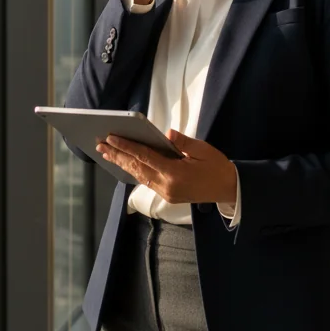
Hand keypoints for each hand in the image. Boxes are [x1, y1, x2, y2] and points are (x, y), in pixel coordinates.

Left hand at [95, 129, 236, 204]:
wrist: (229, 189)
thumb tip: (165, 134)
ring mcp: (165, 193)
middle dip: (117, 155)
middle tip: (100, 145)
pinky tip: (124, 164)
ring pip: (138, 176)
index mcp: (174, 174)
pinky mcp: (167, 195)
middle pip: (136, 168)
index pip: (145, 157)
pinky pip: (146, 181)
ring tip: (106, 153)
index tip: (111, 138)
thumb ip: (182, 143)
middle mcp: (166, 186)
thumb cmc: (217, 167)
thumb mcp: (202, 150)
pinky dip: (133, 171)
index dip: (126, 146)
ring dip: (122, 164)